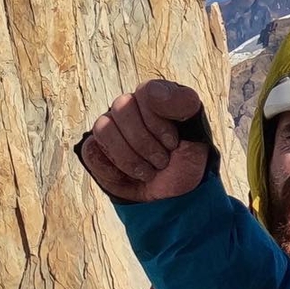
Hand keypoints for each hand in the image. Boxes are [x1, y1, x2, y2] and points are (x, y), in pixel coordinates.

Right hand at [79, 81, 210, 201]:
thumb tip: (155, 92)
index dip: (157, 122)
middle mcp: (129, 106)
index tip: (172, 143)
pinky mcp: (94, 148)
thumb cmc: (185, 161)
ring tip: (149, 172)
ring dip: (130, 157)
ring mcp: (110, 125)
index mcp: (155, 97)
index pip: (147, 92)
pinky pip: (92, 150)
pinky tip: (131, 175)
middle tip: (162, 161)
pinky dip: (115, 170)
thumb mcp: (197, 134)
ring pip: (104, 128)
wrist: (172, 196)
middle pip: (122, 108)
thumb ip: (184, 105)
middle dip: (145, 143)